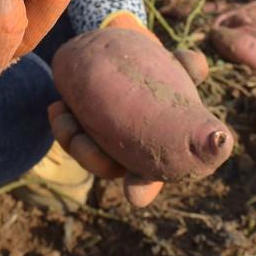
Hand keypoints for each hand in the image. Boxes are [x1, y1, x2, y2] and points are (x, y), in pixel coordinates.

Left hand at [47, 13, 208, 206]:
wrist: (123, 59)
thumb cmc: (157, 73)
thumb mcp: (174, 70)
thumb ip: (186, 68)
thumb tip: (199, 64)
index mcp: (156, 152)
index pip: (149, 178)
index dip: (144, 187)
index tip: (135, 196)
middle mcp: (128, 155)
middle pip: (108, 168)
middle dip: (93, 160)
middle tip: (81, 143)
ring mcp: (103, 144)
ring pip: (84, 153)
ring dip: (72, 138)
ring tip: (64, 114)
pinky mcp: (81, 131)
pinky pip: (69, 136)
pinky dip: (62, 125)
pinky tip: (57, 106)